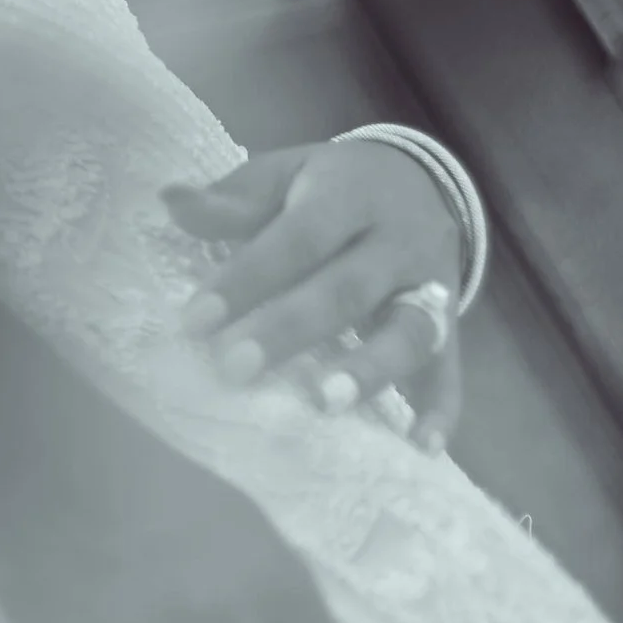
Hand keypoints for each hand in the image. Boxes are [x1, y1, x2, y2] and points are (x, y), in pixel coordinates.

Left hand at [166, 141, 466, 450]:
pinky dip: (442, 409)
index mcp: (349, 193)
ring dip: (371, 369)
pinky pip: (451, 367)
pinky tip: (421, 447)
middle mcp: (398, 239)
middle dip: (290, 330)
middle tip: (235, 368)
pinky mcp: (451, 324)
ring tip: (325, 403)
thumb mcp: (285, 175)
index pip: (297, 238)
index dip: (247, 278)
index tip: (195, 321)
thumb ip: (233, 199)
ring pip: (409, 328)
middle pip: (347, 288)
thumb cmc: (331, 188)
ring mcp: (431, 284)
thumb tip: (171, 201)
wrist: (421, 181)